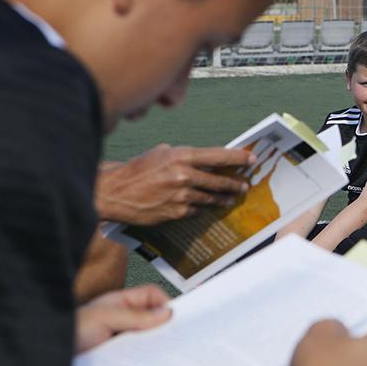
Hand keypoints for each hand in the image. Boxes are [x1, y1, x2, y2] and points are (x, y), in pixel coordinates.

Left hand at [76, 284, 171, 352]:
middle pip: (153, 318)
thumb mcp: (103, 318)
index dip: (165, 302)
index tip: (176, 317)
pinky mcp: (120, 360)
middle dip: (165, 326)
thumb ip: (134, 316)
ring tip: (167, 354)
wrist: (47, 360)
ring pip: (149, 340)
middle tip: (178, 337)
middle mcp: (123, 320)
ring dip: (157, 346)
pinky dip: (148, 361)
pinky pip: (140, 358)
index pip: (151, 295)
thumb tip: (167, 312)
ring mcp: (122, 340)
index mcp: (120, 303)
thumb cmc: (68, 332)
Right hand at [96, 144, 254, 223]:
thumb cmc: (138, 169)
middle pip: (219, 181)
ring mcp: (181, 196)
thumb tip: (208, 159)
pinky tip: (202, 206)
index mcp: (181, 156)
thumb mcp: (162, 153)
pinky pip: (196, 210)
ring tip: (230, 198)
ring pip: (210, 198)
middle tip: (244, 185)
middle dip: (235, 183)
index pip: (219, 156)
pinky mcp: (176, 212)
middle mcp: (184, 175)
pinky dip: (199, 207)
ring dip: (223, 198)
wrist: (115, 192)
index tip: (251, 159)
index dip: (238, 158)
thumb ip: (185, 156)